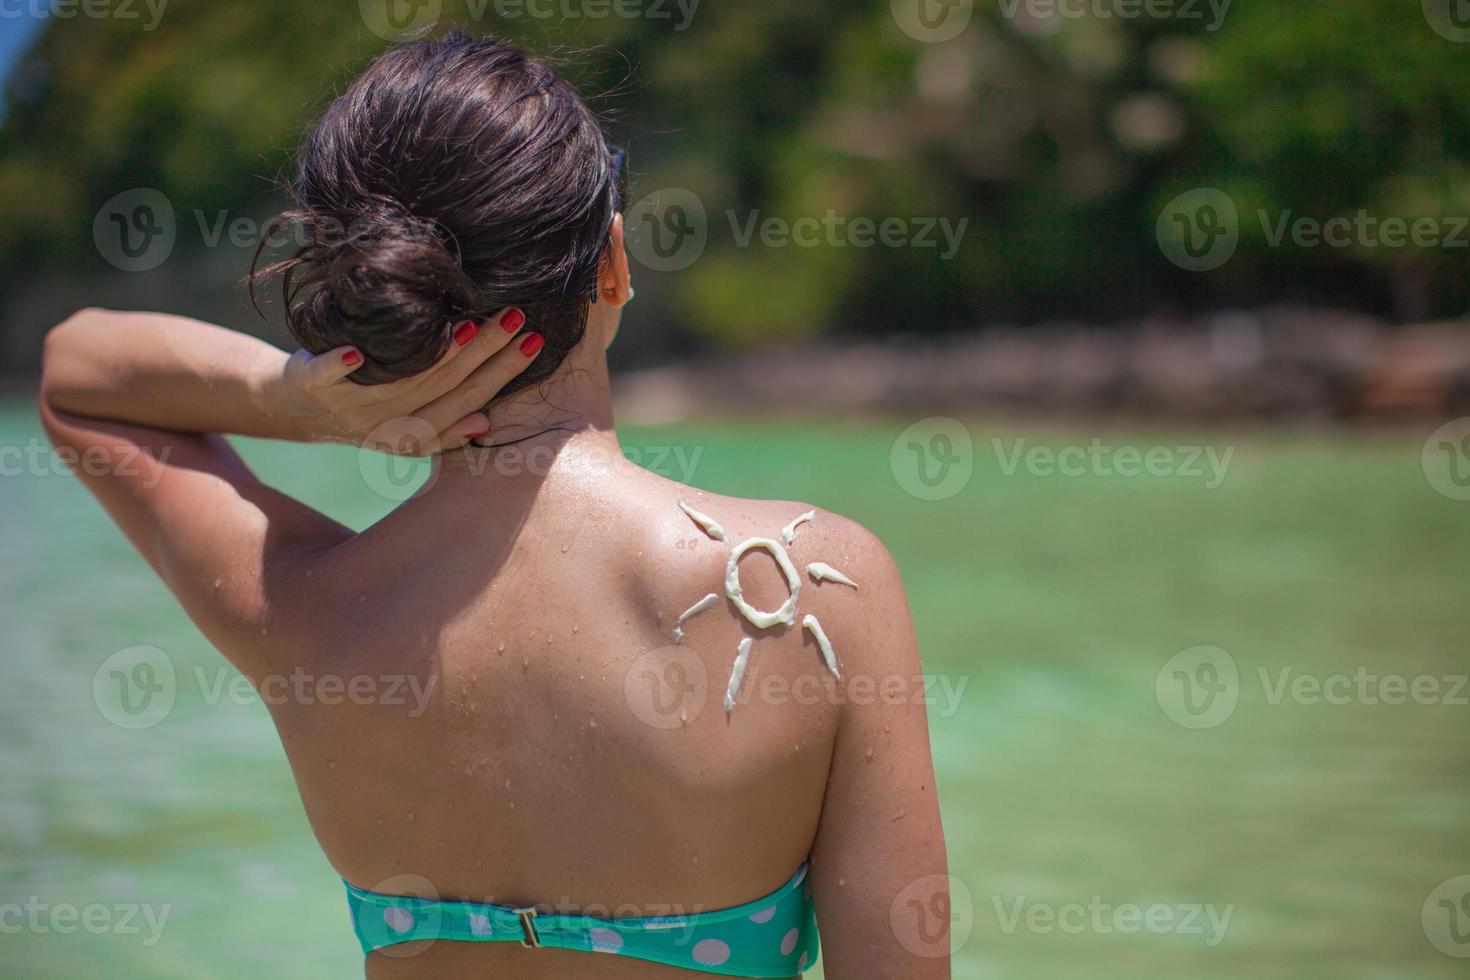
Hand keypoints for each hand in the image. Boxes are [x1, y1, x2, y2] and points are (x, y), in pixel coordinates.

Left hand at [270, 307, 541, 454]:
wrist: (289, 411)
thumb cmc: (359, 408)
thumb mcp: (403, 427)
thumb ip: (444, 427)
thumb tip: (487, 422)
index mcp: (411, 437)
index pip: (468, 400)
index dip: (503, 374)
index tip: (534, 342)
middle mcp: (383, 426)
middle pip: (444, 386)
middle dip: (485, 352)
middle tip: (517, 317)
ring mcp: (347, 406)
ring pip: (402, 379)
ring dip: (434, 355)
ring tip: (468, 324)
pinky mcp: (309, 386)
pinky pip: (325, 377)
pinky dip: (338, 366)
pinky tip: (355, 353)